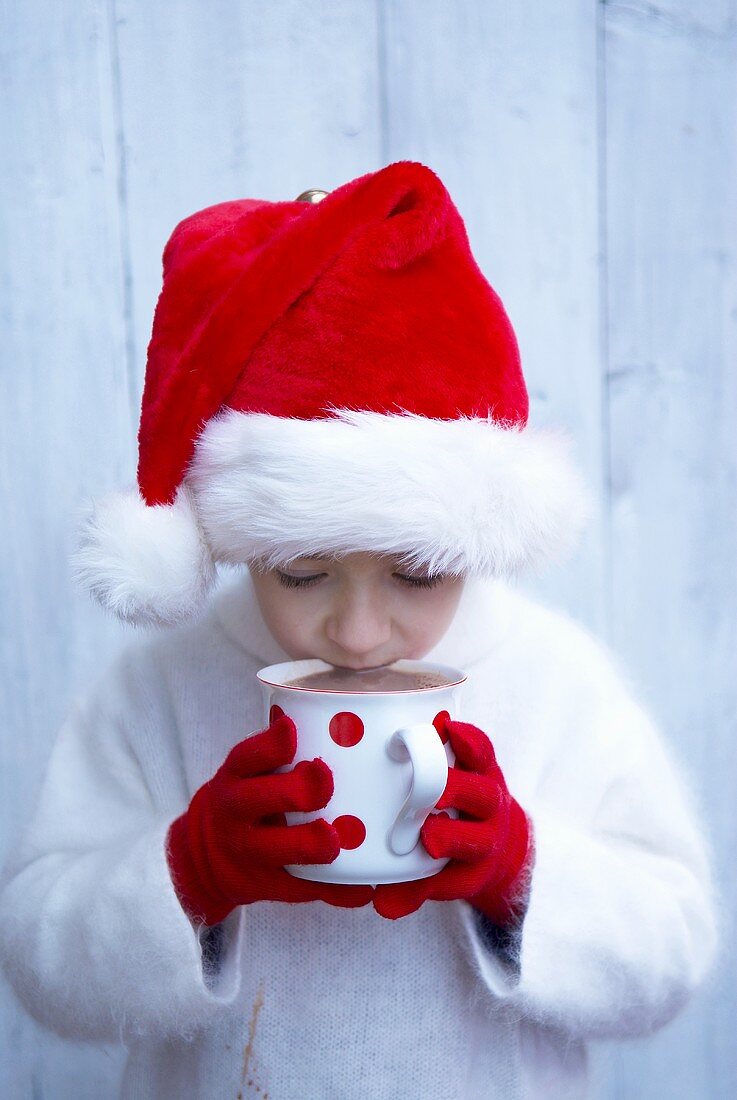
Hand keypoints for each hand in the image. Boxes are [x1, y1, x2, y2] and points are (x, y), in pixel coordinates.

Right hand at [166, 713, 373, 924]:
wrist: (203, 856)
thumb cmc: (245, 799)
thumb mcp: (247, 772)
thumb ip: (278, 753)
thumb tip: (336, 722)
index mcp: (235, 776)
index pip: (247, 756)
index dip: (270, 745)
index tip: (292, 732)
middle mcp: (236, 812)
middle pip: (260, 799)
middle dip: (296, 791)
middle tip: (324, 782)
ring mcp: (248, 851)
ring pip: (277, 849)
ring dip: (309, 844)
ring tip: (334, 839)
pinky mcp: (264, 885)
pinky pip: (301, 890)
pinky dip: (334, 891)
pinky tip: (362, 888)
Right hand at [372, 717, 532, 922]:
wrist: (497, 841)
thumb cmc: (453, 859)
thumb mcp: (438, 882)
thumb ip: (409, 891)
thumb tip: (380, 903)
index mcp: (478, 856)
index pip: (468, 854)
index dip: (450, 844)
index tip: (426, 841)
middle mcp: (489, 824)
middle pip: (480, 815)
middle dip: (455, 806)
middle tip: (426, 802)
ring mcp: (489, 791)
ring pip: (482, 783)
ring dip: (457, 773)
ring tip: (428, 759)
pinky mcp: (486, 764)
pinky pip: (484, 750)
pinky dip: (468, 738)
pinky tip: (445, 726)